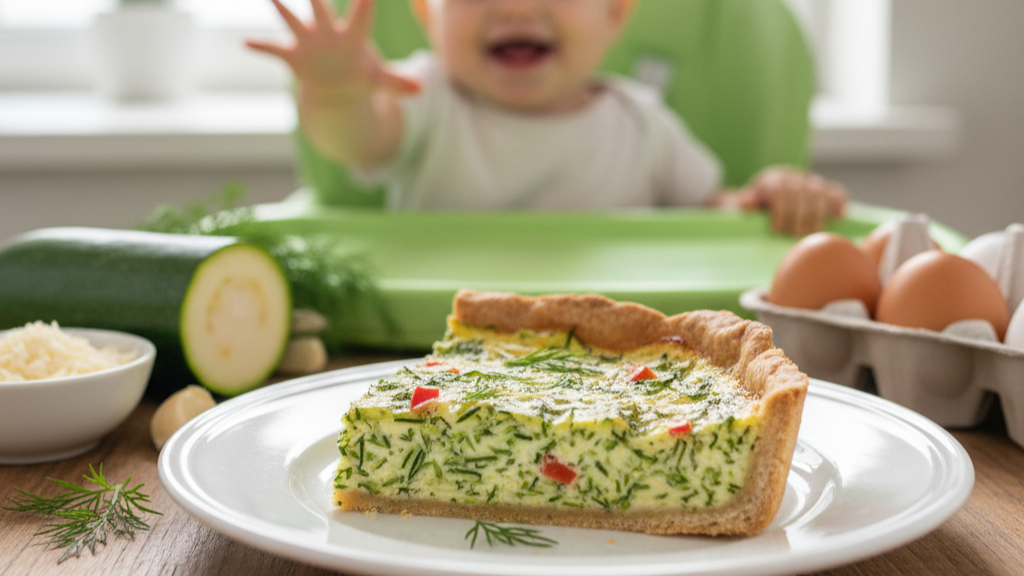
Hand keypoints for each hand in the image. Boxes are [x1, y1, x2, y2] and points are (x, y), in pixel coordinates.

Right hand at [245, 0, 419, 102]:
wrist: (337, 88)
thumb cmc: (360, 76)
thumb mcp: (378, 81)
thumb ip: (396, 82)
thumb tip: (420, 89)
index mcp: (352, 37)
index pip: (361, 13)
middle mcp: (328, 33)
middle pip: (321, 10)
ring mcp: (310, 43)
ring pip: (294, 22)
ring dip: (282, 10)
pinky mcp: (295, 56)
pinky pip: (274, 50)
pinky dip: (260, 47)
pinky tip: (245, 43)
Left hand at [739, 167, 846, 235]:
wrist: (768, 187)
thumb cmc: (757, 201)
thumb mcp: (746, 201)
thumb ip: (746, 202)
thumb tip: (745, 203)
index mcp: (772, 180)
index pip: (779, 191)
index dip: (780, 211)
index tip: (778, 229)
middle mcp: (792, 178)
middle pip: (800, 192)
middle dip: (799, 214)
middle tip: (797, 233)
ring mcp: (808, 181)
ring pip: (818, 191)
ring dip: (818, 212)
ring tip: (815, 230)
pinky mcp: (822, 188)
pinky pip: (835, 191)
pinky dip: (840, 203)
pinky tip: (841, 217)